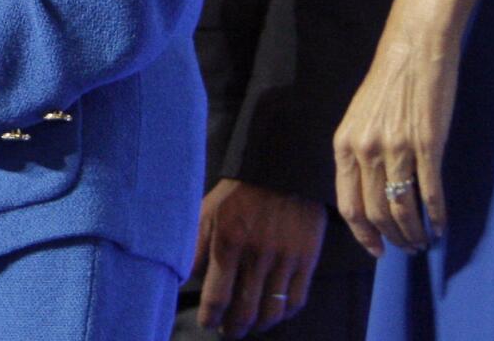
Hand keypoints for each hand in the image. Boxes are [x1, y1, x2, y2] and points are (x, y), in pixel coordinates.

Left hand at [193, 179, 326, 336]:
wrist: (280, 170)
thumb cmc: (238, 192)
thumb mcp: (207, 211)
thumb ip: (196, 245)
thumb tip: (186, 277)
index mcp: (228, 242)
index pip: (217, 296)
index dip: (211, 316)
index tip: (208, 322)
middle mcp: (257, 255)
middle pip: (245, 310)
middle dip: (234, 327)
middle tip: (227, 331)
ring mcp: (285, 259)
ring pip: (272, 310)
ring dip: (258, 326)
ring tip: (249, 327)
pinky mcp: (307, 260)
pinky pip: (296, 300)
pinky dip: (284, 314)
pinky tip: (273, 315)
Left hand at [334, 14, 457, 258]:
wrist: (413, 50)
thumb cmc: (387, 85)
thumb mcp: (359, 119)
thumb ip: (359, 153)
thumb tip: (368, 191)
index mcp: (344, 144)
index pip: (348, 204)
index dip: (363, 233)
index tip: (377, 249)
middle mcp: (366, 149)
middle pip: (376, 212)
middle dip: (393, 238)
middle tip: (409, 247)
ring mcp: (397, 148)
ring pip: (402, 208)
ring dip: (415, 232)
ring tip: (425, 241)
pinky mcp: (428, 144)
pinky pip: (430, 192)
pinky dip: (437, 215)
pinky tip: (442, 225)